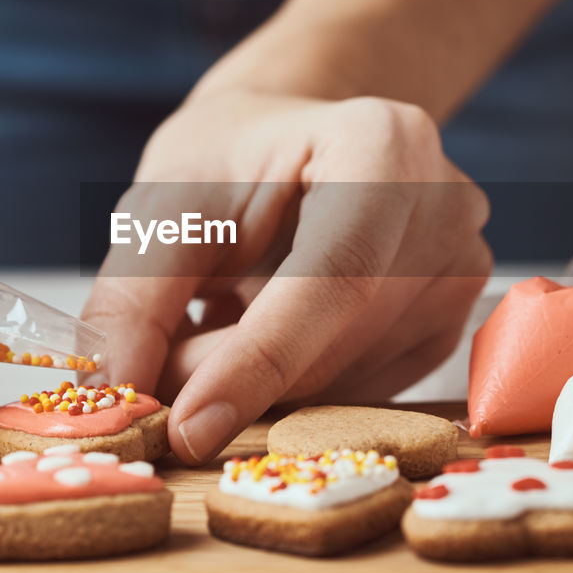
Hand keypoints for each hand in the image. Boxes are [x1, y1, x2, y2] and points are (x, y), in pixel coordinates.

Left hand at [82, 89, 490, 463]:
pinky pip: (361, 391)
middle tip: (163, 359)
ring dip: (261, 382)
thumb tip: (112, 397)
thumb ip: (135, 301)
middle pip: (337, 338)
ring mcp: (460, 268)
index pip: (333, 276)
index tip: (187, 428)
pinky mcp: (450, 324)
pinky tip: (271, 330)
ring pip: (347, 380)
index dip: (259, 362)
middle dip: (235, 373)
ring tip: (221, 317)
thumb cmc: (228, 162)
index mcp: (382, 143)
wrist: (291, 143)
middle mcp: (443, 205)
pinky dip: (298, 382)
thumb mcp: (162, 208)